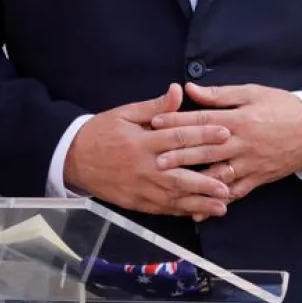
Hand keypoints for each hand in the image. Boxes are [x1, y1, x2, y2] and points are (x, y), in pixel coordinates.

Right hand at [63, 83, 232, 219]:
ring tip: (222, 205)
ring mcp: (139, 187)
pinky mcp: (134, 202)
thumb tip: (178, 90)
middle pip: (179, 175)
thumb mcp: (125, 113)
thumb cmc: (102, 132)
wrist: (71, 158)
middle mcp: (143, 167)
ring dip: (198, 202)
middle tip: (230, 183)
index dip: (203, 135)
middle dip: (205, 180)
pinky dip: (181, 211)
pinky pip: (161, 209)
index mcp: (142, 142)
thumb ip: (155, 106)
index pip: (178, 138)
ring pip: (173, 197)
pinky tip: (198, 212)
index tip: (226, 134)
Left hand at [151, 83, 301, 203]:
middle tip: (155, 159)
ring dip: (193, 180)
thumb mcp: (253, 92)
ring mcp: (249, 163)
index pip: (202, 120)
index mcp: (239, 119)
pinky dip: (216, 201)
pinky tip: (199, 207)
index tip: (155, 122)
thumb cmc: (283, 107)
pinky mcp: (257, 178)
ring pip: (217, 174)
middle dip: (178, 155)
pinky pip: (234, 192)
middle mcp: (242, 143)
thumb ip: (220, 94)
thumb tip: (191, 89)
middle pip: (205, 150)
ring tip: (171, 184)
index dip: (177, 121)